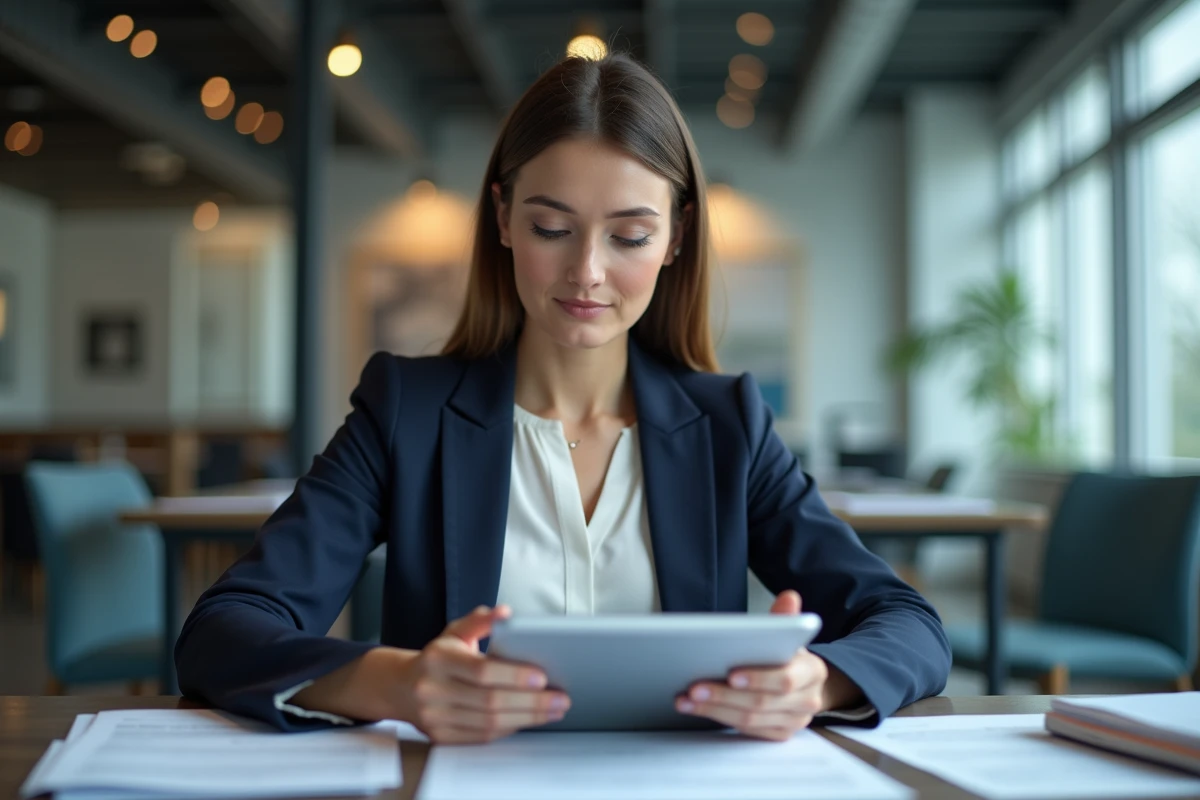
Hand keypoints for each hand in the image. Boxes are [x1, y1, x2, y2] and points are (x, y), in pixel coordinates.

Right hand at [397, 605, 570, 743]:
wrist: (401, 688)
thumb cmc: (437, 657)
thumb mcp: (455, 632)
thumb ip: (481, 620)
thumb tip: (506, 613)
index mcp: (438, 659)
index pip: (481, 671)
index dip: (514, 676)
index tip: (543, 677)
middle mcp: (433, 690)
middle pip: (490, 701)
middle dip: (531, 702)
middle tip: (560, 699)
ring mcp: (435, 717)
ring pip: (489, 723)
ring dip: (527, 718)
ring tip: (553, 711)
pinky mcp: (441, 737)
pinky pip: (482, 737)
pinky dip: (509, 729)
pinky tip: (528, 720)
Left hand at [675, 591, 858, 740]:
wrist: (804, 683)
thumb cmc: (789, 655)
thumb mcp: (788, 635)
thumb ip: (784, 619)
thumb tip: (789, 597)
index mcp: (813, 672)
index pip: (786, 680)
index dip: (758, 678)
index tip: (731, 674)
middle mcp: (807, 701)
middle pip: (762, 703)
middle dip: (724, 695)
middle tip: (695, 687)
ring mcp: (794, 721)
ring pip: (750, 720)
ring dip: (714, 709)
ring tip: (687, 699)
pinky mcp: (778, 734)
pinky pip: (746, 731)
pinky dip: (719, 719)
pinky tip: (696, 708)